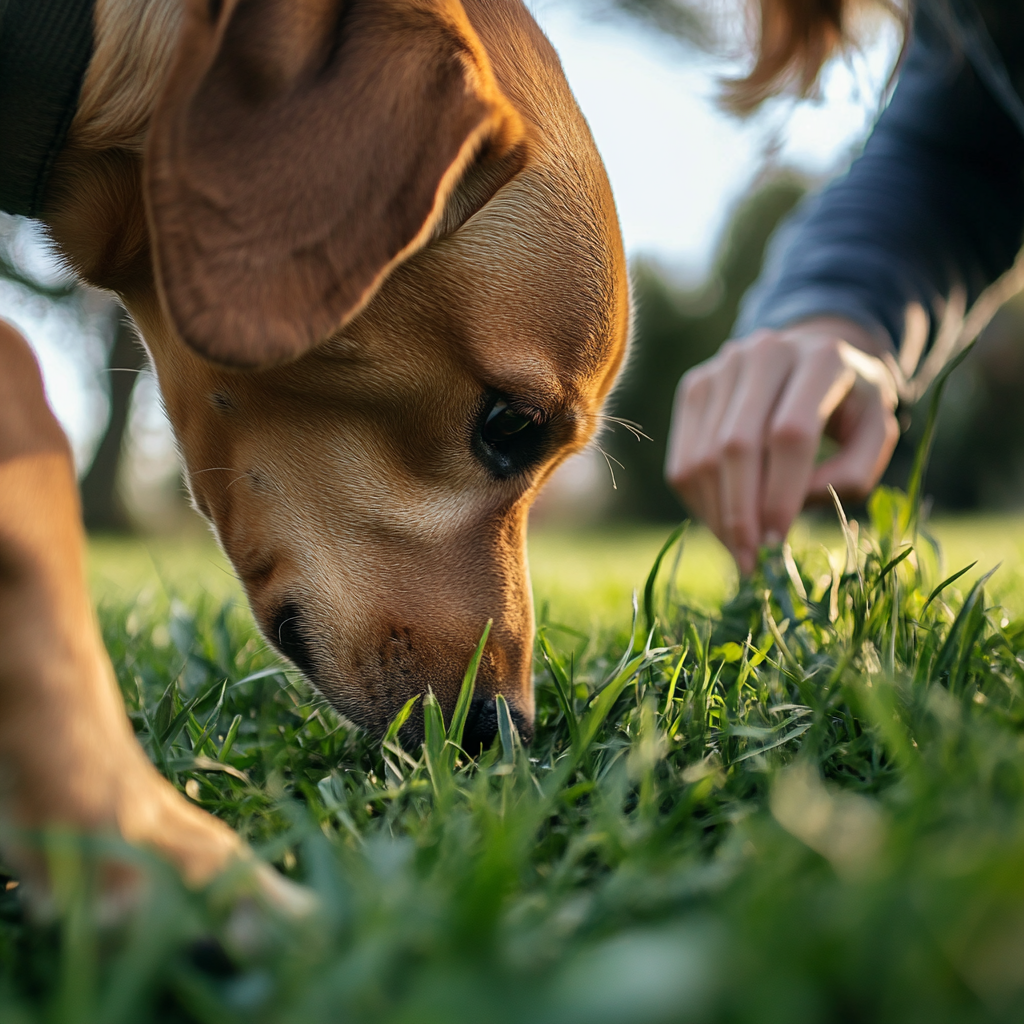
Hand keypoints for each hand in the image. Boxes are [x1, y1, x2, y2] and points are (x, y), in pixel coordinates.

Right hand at [664, 317, 899, 573]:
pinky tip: (723, 524)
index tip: (780, 544)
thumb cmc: (848, 407)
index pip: (789, 434)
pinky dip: (699, 502)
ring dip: (717, 516)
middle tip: (751, 562)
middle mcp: (764, 353)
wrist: (809, 356)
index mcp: (820, 358)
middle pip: (736, 445)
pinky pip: (683, 459)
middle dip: (741, 514)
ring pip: (702, 457)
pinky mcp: (693, 387)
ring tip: (739, 551)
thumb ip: (852, 474)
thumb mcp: (876, 436)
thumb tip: (789, 508)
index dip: (781, 494)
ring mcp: (721, 368)